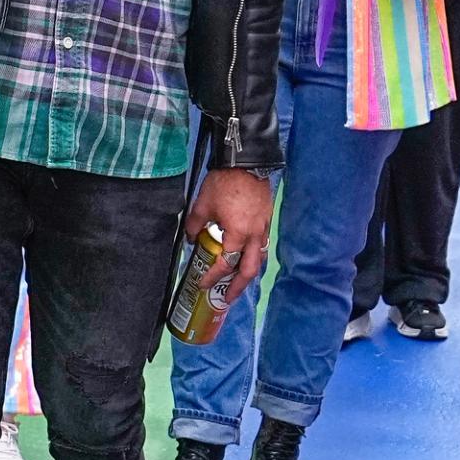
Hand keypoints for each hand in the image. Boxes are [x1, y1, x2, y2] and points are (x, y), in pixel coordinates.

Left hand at [191, 167, 273, 306]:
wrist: (247, 161)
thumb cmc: (224, 183)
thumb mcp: (202, 205)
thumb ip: (195, 226)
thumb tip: (192, 239)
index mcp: (238, 234)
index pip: (226, 263)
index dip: (213, 276)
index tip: (203, 283)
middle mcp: (255, 236)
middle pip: (249, 270)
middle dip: (238, 287)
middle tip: (227, 298)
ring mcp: (264, 228)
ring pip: (259, 259)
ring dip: (248, 274)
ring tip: (238, 284)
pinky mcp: (267, 220)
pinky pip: (263, 246)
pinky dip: (254, 258)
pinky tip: (247, 259)